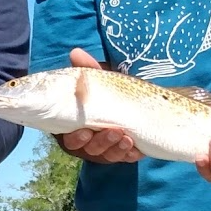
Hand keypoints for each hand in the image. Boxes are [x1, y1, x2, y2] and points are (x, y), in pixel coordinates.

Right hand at [57, 48, 142, 162]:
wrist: (133, 100)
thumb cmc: (108, 91)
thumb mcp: (100, 80)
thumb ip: (87, 69)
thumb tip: (76, 52)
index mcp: (76, 127)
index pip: (70, 139)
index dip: (77, 139)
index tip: (86, 132)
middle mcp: (89, 142)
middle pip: (91, 149)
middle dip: (102, 143)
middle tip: (114, 132)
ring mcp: (107, 150)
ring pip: (109, 155)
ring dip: (117, 148)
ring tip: (128, 138)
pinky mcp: (124, 153)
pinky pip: (126, 158)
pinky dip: (132, 155)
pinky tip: (139, 150)